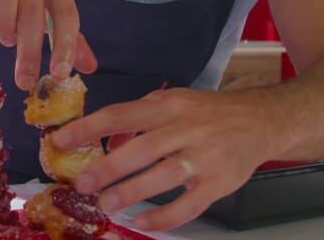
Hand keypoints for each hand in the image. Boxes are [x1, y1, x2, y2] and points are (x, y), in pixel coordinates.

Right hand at [0, 0, 96, 89]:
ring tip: (6, 40)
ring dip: (5, 22)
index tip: (59, 74)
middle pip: (34, 11)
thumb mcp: (45, 11)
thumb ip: (67, 38)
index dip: (64, 45)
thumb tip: (90, 68)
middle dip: (29, 51)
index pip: (66, 14)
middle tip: (24, 81)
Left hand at [50, 88, 266, 230]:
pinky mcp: (220, 182)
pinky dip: (165, 217)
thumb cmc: (211, 112)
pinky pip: (189, 204)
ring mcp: (205, 156)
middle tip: (82, 184)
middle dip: (108, 167)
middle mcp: (186, 128)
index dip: (89, 128)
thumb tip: (108, 138)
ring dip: (132, 191)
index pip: (122, 114)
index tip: (61, 140)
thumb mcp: (175, 101)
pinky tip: (143, 222)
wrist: (261, 120)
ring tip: (106, 203)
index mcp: (169, 106)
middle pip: (142, 148)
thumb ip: (140, 116)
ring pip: (164, 176)